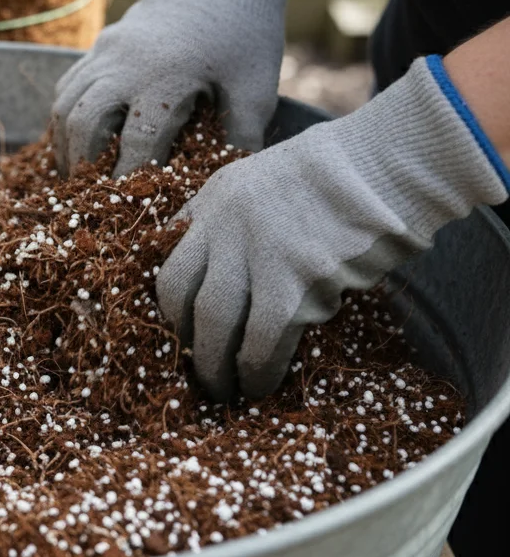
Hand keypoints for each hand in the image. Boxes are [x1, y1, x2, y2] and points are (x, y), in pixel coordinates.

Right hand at [53, 0, 305, 177]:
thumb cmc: (246, 33)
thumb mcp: (257, 87)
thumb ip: (242, 137)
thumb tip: (230, 186)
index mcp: (165, 78)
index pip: (136, 143)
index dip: (128, 180)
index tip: (127, 208)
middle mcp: (125, 65)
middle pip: (83, 124)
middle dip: (84, 166)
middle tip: (91, 195)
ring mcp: (107, 51)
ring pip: (65, 104)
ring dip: (67, 144)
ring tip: (77, 173)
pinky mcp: (101, 44)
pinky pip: (67, 85)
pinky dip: (65, 116)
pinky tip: (77, 138)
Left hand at [157, 56, 509, 400]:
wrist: (386, 165)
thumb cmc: (332, 176)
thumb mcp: (257, 181)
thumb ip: (225, 220)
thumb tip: (207, 270)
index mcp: (212, 202)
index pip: (169, 265)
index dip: (171, 311)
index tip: (183, 335)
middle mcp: (225, 227)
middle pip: (183, 299)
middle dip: (188, 343)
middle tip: (199, 372)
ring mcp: (258, 253)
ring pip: (218, 325)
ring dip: (218, 367)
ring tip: (228, 391)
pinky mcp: (298, 279)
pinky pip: (265, 339)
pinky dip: (259, 368)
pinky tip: (262, 385)